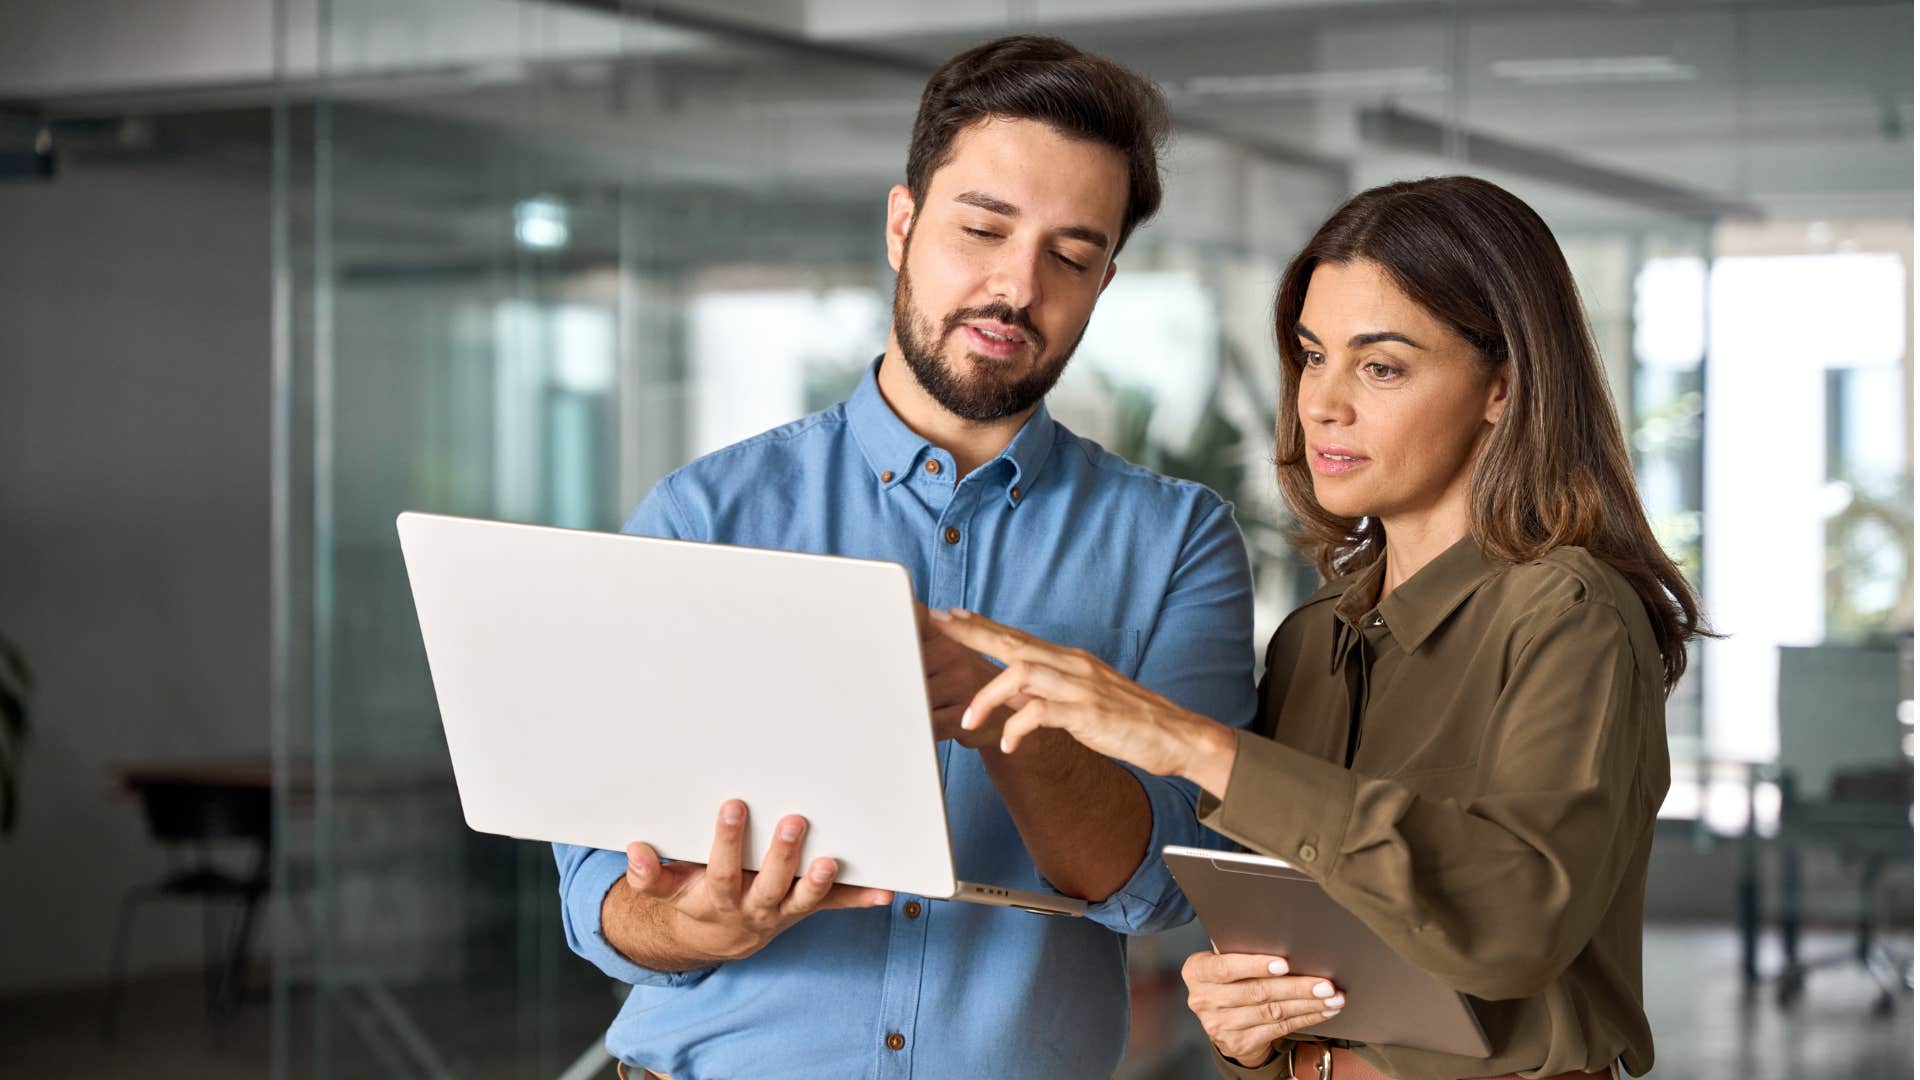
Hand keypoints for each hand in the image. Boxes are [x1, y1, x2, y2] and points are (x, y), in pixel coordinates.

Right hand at [618, 799, 892, 963]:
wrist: (718, 936)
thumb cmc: (695, 897)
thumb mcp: (667, 890)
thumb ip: (650, 875)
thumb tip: (635, 852)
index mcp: (719, 897)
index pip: (722, 869)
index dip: (726, 841)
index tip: (733, 805)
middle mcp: (755, 907)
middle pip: (769, 883)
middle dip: (781, 854)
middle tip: (794, 820)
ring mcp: (785, 910)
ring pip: (804, 899)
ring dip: (820, 882)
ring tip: (832, 861)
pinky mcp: (807, 908)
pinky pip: (836, 906)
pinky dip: (861, 899)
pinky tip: (887, 891)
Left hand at [929, 607, 1231, 785]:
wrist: (1177, 736)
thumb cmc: (1130, 721)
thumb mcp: (1083, 700)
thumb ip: (1048, 692)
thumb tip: (1012, 693)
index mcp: (1071, 661)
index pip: (1019, 635)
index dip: (983, 624)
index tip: (951, 615)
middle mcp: (1073, 665)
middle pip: (1014, 641)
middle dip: (972, 633)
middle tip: (937, 626)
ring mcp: (1081, 687)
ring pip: (1022, 672)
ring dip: (989, 695)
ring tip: (969, 719)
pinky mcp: (1089, 714)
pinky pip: (1042, 712)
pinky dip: (1018, 726)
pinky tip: (1009, 744)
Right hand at [1181, 952, 1345, 1066]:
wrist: (1222, 1019)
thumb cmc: (1228, 978)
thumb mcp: (1224, 959)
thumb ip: (1238, 948)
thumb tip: (1274, 933)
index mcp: (1197, 971)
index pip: (1225, 967)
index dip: (1255, 965)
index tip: (1284, 963)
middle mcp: (1203, 999)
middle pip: (1256, 992)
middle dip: (1295, 987)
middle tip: (1324, 983)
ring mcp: (1220, 1025)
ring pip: (1271, 1012)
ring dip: (1307, 1004)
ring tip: (1331, 997)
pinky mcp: (1238, 1042)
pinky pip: (1278, 1028)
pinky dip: (1305, 1018)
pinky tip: (1322, 1011)